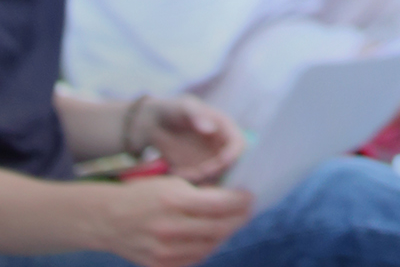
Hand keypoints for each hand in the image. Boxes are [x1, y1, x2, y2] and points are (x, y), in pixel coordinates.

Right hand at [97, 176, 250, 266]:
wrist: (108, 220)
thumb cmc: (143, 194)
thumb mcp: (172, 182)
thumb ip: (200, 192)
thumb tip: (232, 197)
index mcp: (174, 201)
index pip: (219, 204)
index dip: (240, 201)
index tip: (250, 196)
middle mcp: (170, 228)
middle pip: (218, 228)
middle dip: (238, 218)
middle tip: (248, 210)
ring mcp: (164, 251)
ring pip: (209, 246)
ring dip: (225, 234)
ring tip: (233, 223)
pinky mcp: (160, 266)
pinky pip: (194, 259)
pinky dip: (208, 248)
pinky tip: (213, 237)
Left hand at [141, 97, 242, 182]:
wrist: (155, 123)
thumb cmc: (173, 109)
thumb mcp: (183, 107)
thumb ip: (196, 115)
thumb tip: (211, 128)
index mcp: (223, 126)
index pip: (239, 143)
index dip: (234, 154)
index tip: (221, 161)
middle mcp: (220, 144)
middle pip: (231, 165)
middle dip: (217, 171)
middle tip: (198, 172)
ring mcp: (209, 159)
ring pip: (215, 177)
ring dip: (201, 179)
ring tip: (179, 171)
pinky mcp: (197, 170)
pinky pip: (199, 182)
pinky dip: (189, 182)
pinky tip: (174, 171)